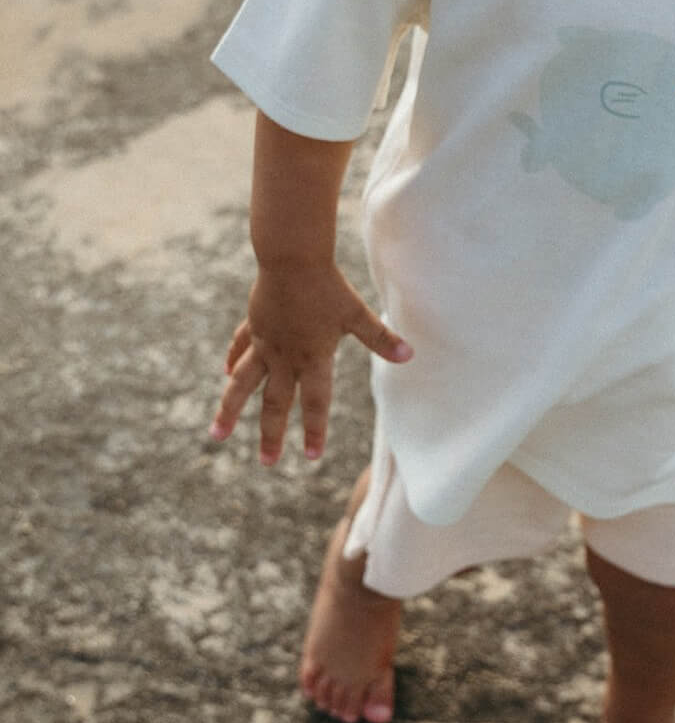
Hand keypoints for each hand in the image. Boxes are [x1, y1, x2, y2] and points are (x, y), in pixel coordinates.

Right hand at [210, 263, 412, 464]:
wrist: (292, 260)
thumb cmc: (328, 287)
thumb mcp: (357, 314)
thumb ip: (381, 338)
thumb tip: (409, 355)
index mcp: (312, 358)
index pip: (315, 403)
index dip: (315, 429)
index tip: (312, 456)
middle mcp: (284, 357)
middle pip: (275, 403)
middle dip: (272, 435)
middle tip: (267, 463)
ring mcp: (265, 342)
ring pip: (242, 384)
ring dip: (230, 410)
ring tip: (217, 434)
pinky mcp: (254, 325)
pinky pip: (241, 348)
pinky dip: (234, 361)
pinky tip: (227, 373)